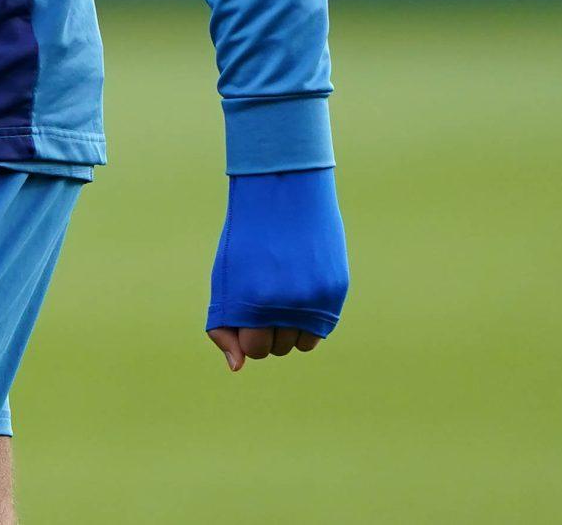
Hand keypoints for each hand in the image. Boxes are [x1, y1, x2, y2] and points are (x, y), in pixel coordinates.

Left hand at [205, 166, 347, 371]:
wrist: (283, 194)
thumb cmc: (248, 238)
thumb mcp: (227, 278)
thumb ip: (226, 324)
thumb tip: (236, 367)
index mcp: (252, 301)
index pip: (253, 349)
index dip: (248, 337)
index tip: (247, 318)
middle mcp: (285, 304)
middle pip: (278, 349)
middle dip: (268, 334)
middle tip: (264, 302)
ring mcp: (314, 298)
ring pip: (301, 343)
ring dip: (290, 329)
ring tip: (281, 295)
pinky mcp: (335, 291)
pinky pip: (321, 329)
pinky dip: (309, 320)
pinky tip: (298, 293)